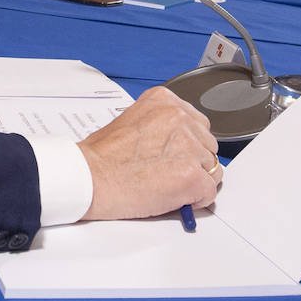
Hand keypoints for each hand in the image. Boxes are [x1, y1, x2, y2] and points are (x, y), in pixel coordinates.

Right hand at [79, 86, 220, 219]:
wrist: (89, 177)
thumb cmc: (103, 156)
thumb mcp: (132, 120)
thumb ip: (161, 125)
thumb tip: (179, 144)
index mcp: (165, 100)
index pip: (197, 125)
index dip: (185, 145)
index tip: (170, 154)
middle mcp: (180, 117)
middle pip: (208, 146)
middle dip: (192, 162)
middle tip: (164, 171)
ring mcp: (188, 146)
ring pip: (212, 170)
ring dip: (193, 180)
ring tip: (163, 183)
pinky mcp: (192, 176)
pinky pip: (209, 193)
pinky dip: (194, 200)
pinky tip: (170, 196)